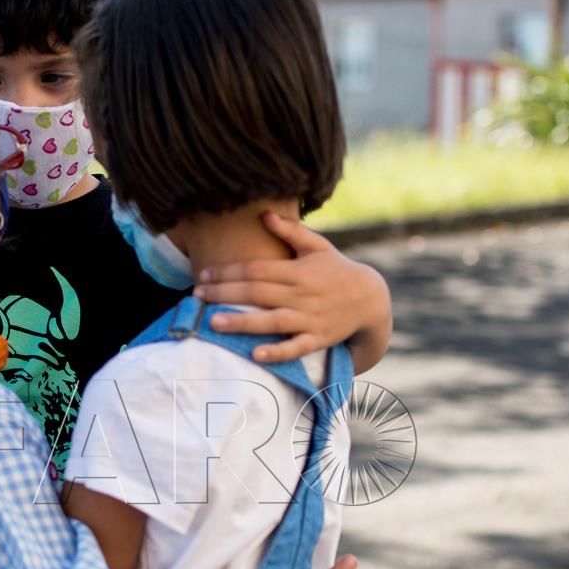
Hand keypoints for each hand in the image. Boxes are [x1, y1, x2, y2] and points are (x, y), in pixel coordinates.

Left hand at [191, 212, 389, 364]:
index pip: (257, 269)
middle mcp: (302, 294)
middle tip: (197, 296)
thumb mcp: (318, 246)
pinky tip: (255, 354)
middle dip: (225, 294)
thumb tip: (265, 214)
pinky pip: (295, 348)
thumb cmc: (337, 270)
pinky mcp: (318, 339)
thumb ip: (291, 232)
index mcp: (298, 270)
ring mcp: (309, 318)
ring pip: (272, 320)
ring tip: (213, 323)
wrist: (371, 300)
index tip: (204, 275)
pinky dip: (277, 352)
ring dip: (242, 322)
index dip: (229, 272)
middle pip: (257, 293)